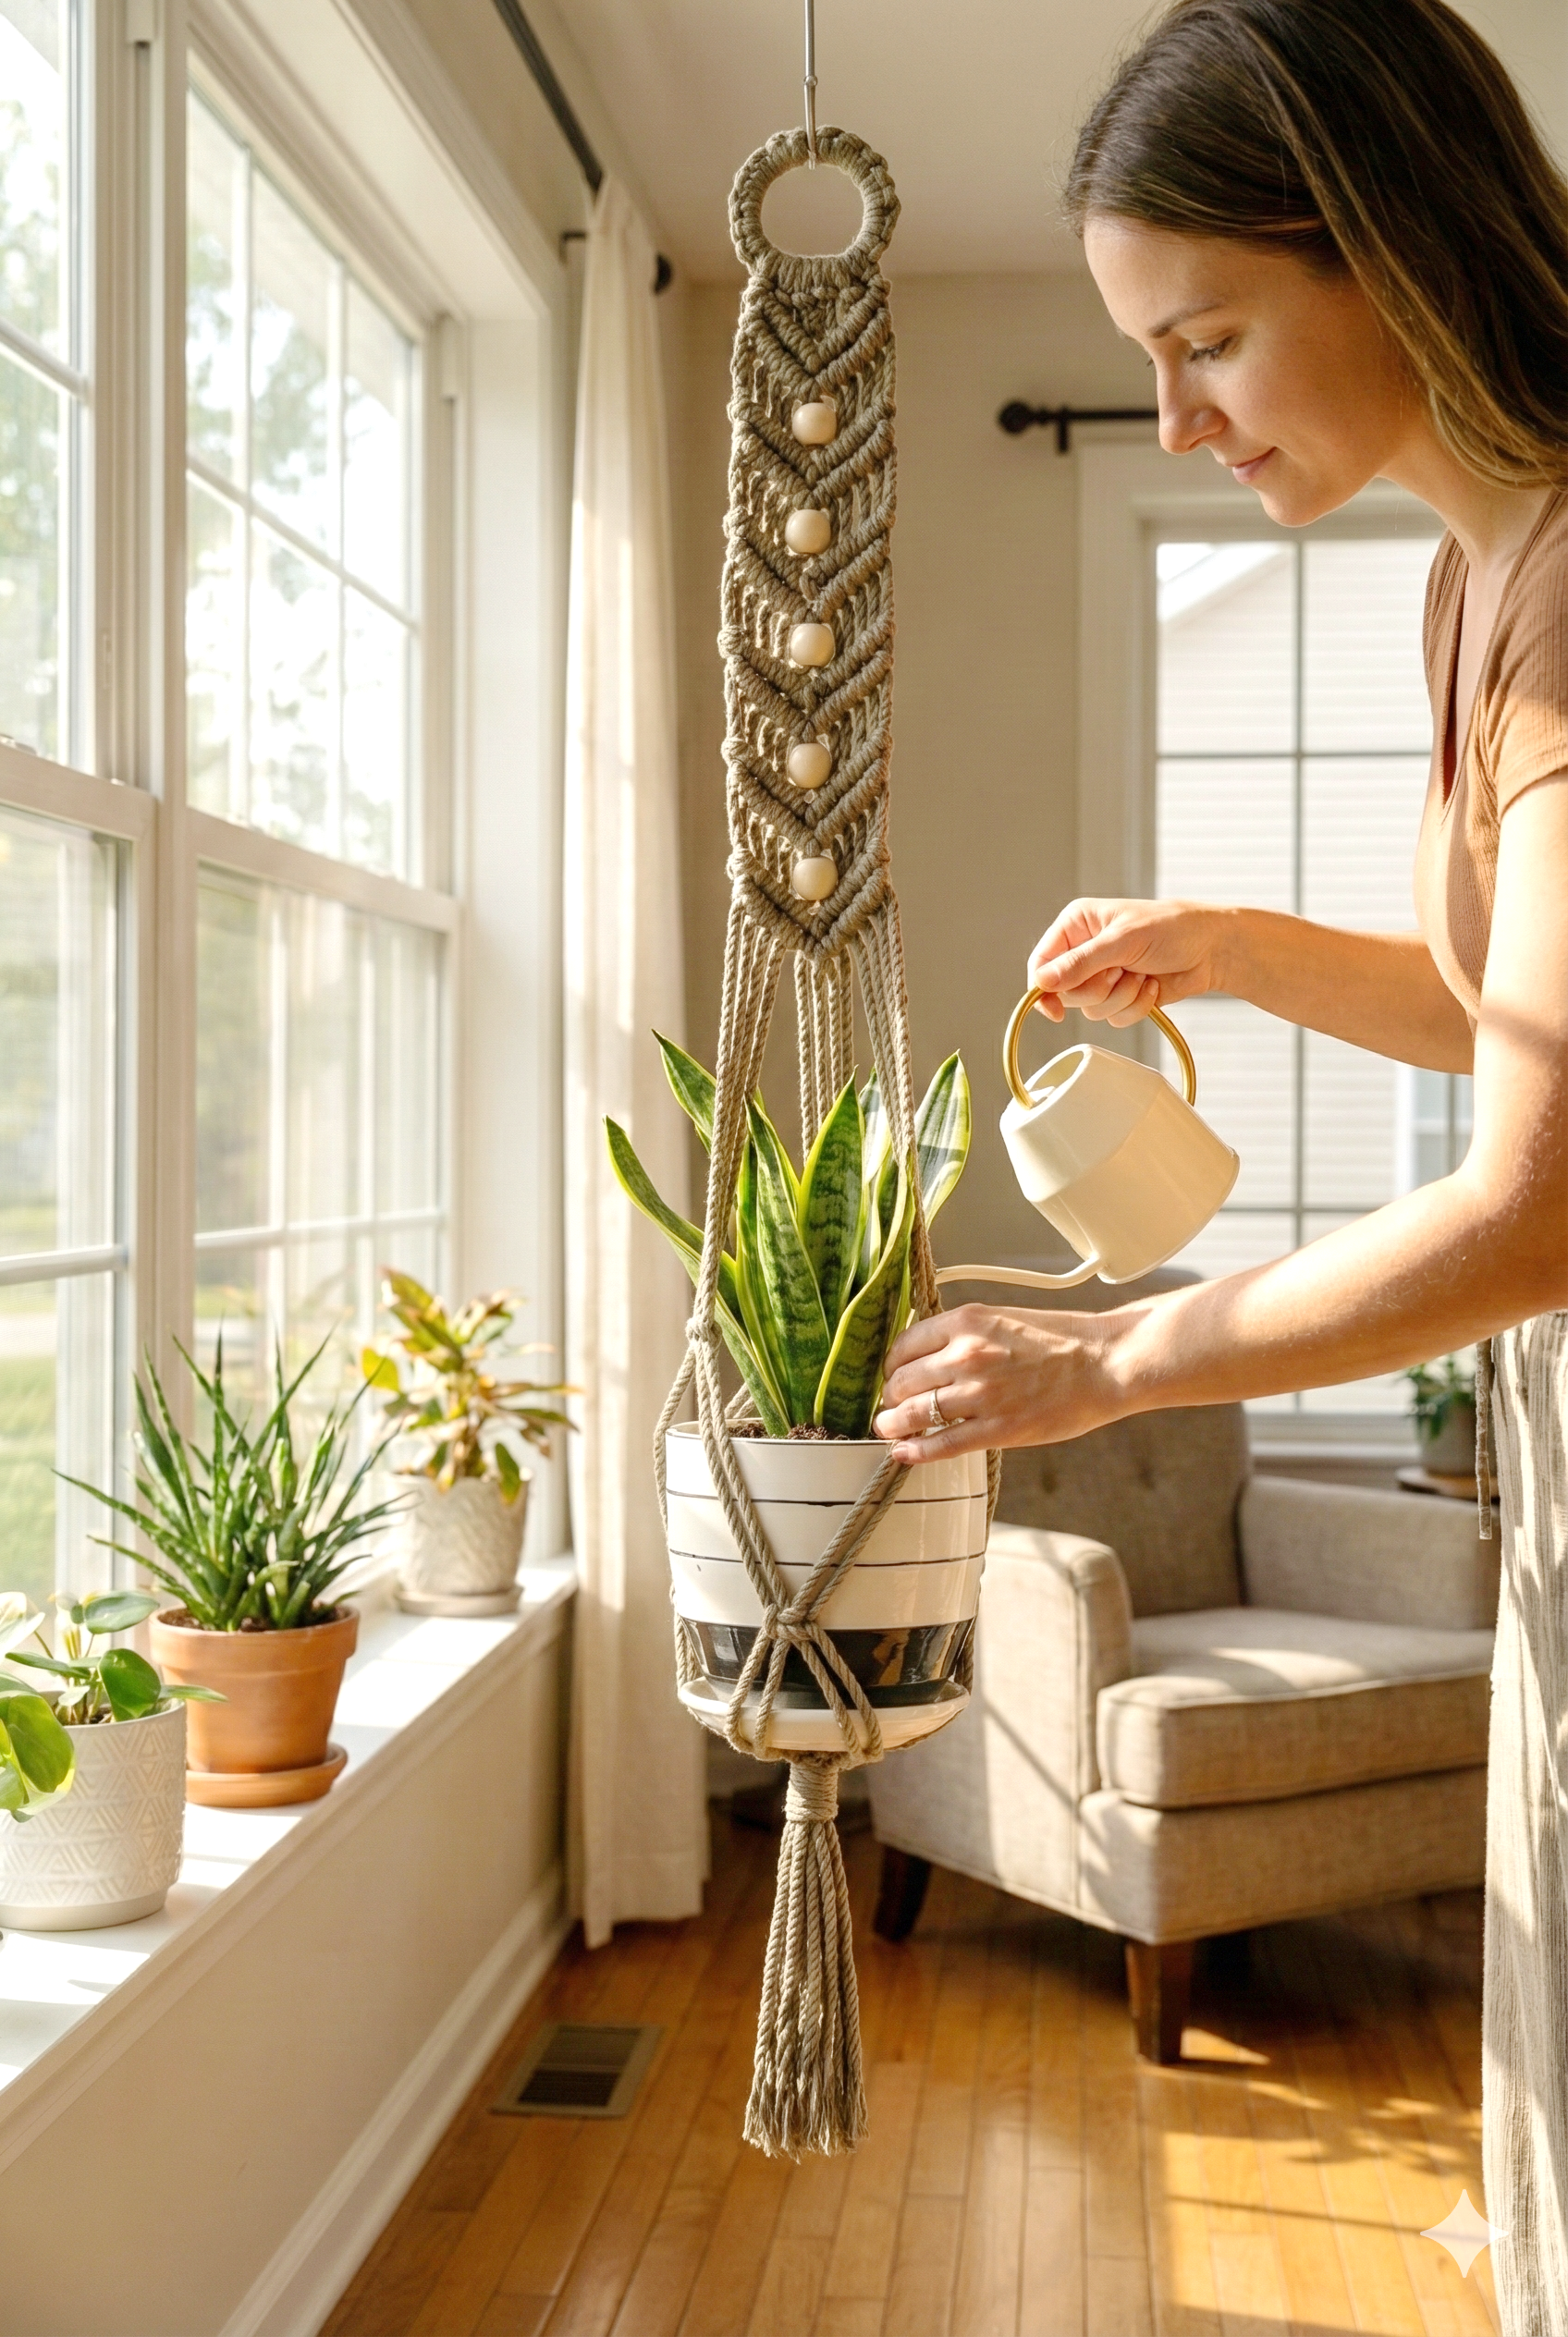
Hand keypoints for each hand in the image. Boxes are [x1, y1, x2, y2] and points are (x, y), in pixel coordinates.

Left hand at [873, 1304, 1122, 1464]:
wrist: (1107, 1363)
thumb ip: (965, 1336)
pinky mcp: (998, 1429)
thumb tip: (930, 1357)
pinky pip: (942, 1443)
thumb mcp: (1003, 1320)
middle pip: (902, 1381)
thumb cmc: (1062, 1341)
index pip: (904, 1345)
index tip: (894, 1376)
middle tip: (892, 1406)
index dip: (893, 1365)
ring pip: (913, 1413)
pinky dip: (916, 1451)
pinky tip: (904, 1453)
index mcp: (967, 1322)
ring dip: (893, 1424)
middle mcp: (966, 1355)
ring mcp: (980, 1394)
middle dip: (892, 1397)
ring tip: (889, 1429)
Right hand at [1028, 897, 1230, 1023]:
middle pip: (1065, 992)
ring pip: (1090, 1009)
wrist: (1212, 949)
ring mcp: (1103, 975)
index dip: (1043, 988)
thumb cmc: (1173, 928)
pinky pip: (1112, 1018)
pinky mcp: (1121, 996)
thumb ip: (1081, 962)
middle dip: (1097, 989)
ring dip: (1120, 997)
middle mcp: (1084, 951)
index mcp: (1077, 926)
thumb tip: (1042, 981)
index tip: (1055, 1010)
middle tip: (1119, 972)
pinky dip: (1134, 1007)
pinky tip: (1151, 986)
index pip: (1042, 962)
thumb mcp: (1123, 940)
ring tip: (1141, 975)